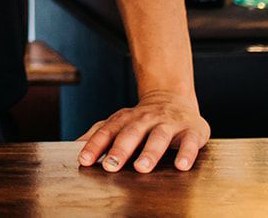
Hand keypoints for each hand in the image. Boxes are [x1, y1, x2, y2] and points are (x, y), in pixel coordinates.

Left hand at [77, 90, 208, 172]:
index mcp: (126, 119)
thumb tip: (75, 145)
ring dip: (150, 152)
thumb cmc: (142, 119)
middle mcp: (146, 119)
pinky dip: (186, 154)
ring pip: (159, 137)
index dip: (95, 145)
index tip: (84, 160)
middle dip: (120, 149)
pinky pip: (190, 143)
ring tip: (142, 168)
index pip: (107, 131)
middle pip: (131, 133)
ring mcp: (169, 124)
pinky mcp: (191, 130)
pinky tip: (181, 166)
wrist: (174, 98)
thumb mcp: (120, 123)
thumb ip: (99, 133)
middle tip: (111, 166)